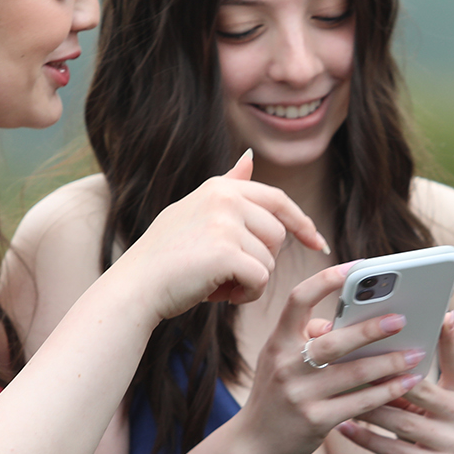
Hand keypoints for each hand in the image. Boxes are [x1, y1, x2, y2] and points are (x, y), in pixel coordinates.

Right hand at [120, 151, 329, 318]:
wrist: (135, 287)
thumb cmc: (164, 257)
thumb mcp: (194, 211)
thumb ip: (227, 186)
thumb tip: (249, 156)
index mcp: (220, 187)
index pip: (278, 200)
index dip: (302, 224)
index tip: (318, 244)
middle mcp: (225, 199)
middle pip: (277, 235)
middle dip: (261, 261)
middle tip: (226, 274)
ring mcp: (225, 223)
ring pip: (270, 260)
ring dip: (250, 281)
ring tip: (216, 284)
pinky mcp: (226, 252)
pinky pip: (260, 279)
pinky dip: (246, 295)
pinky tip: (220, 296)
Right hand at [236, 265, 425, 453]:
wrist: (253, 445)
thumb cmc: (276, 395)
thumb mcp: (280, 360)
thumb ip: (308, 337)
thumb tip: (345, 321)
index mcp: (277, 341)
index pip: (298, 300)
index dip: (326, 280)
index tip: (356, 268)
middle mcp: (285, 365)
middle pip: (333, 341)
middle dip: (370, 329)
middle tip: (401, 319)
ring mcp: (299, 395)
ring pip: (353, 373)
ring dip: (388, 362)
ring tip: (415, 353)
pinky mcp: (315, 421)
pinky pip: (359, 403)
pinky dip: (386, 392)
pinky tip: (407, 383)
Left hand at [337, 311, 453, 453]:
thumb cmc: (437, 426)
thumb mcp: (444, 396)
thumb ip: (433, 366)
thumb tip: (436, 318)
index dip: (447, 337)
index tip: (434, 313)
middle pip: (419, 389)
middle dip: (384, 375)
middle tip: (352, 359)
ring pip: (402, 421)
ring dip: (368, 406)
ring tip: (341, 393)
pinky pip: (394, 451)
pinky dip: (366, 438)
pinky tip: (343, 427)